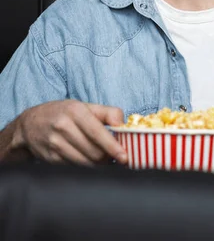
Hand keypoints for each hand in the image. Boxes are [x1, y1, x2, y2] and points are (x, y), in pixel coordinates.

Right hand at [13, 100, 127, 164]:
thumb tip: (122, 124)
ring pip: (84, 162)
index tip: (124, 156)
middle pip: (93, 151)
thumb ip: (108, 113)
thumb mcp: (86, 106)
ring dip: (98, 164)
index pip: (97, 133)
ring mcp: (55, 144)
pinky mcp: (50, 158)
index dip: (112, 146)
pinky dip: (86, 166)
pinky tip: (90, 160)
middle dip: (108, 157)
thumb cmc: (64, 113)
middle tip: (116, 157)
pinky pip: (74, 167)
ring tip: (105, 159)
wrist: (30, 124)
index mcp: (75, 111)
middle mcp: (63, 127)